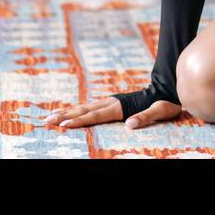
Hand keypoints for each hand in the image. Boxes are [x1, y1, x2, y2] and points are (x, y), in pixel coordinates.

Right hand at [43, 94, 183, 130]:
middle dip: (65, 115)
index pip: (95, 115)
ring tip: (51, 116)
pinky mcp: (112, 102)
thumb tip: (129, 124)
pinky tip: (70, 113)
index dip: (79, 120)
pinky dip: (77, 110)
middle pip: (84, 110)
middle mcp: (112, 102)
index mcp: (120, 107)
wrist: (167, 89)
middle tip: (47, 120)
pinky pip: (90, 107)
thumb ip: (145, 117)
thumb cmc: (165, 103)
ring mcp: (111, 101)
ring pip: (84, 107)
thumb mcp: (159, 111)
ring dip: (67, 111)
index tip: (63, 124)